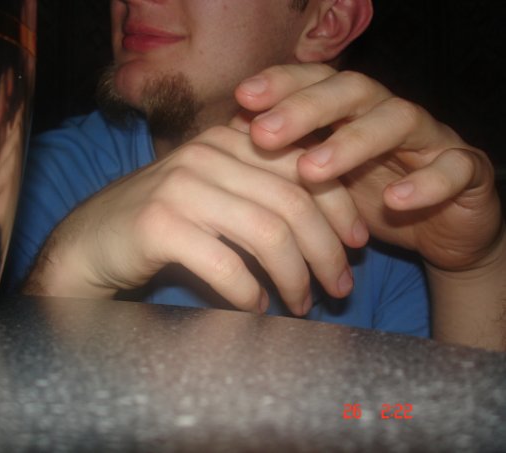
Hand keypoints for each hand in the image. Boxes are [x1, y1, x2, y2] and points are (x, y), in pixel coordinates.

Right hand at [27, 122, 368, 315]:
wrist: (91, 241)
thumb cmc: (163, 223)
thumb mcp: (216, 193)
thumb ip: (262, 191)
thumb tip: (328, 226)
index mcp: (227, 139)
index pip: (305, 165)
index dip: (340, 206)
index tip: (358, 244)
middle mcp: (206, 153)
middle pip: (293, 201)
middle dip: (327, 251)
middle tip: (340, 289)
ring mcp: (181, 186)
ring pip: (267, 232)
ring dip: (294, 277)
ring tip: (302, 304)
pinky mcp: (160, 223)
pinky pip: (226, 263)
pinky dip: (249, 292)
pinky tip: (256, 307)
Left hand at [236, 64, 502, 272]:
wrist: (439, 230)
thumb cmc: (369, 201)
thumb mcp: (320, 184)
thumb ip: (286, 161)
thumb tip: (227, 143)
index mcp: (351, 113)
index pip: (317, 82)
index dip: (282, 84)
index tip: (243, 98)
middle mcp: (387, 114)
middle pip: (351, 91)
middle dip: (306, 108)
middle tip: (264, 133)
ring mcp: (429, 138)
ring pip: (398, 119)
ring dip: (354, 142)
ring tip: (312, 170)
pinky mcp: (465, 170)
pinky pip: (452, 168)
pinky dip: (426, 183)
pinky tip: (395, 201)